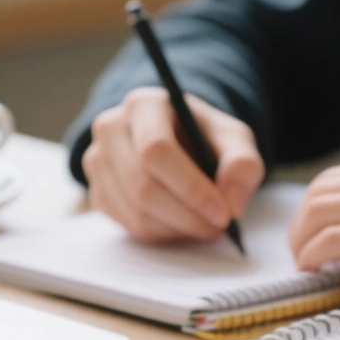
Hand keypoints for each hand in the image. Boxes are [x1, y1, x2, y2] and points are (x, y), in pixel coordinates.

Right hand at [82, 87, 264, 242]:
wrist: (177, 144)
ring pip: (135, 212)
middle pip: (142, 186)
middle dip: (187, 215)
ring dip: (177, 229)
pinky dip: (162, 234)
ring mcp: (97, 162)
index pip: (156, 150)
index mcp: (144, 105)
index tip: (223, 213)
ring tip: (204, 224)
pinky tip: (181, 222)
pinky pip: (128, 226)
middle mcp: (111, 129)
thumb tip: (232, 203)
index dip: (190, 187)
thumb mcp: (234, 140)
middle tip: (218, 227)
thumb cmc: (203, 138)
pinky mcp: (97, 193)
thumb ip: (242, 164)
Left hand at [287, 150, 339, 315]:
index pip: (337, 178)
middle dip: (299, 224)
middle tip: (299, 253)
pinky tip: (315, 270)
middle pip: (320, 191)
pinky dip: (312, 255)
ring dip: (300, 240)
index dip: (313, 209)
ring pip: (318, 212)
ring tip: (305, 264)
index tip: (309, 235)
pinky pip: (332, 239)